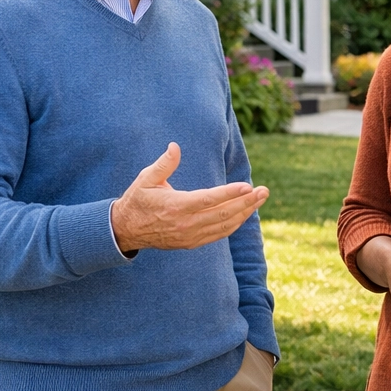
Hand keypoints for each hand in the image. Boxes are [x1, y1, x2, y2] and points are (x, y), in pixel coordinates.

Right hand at [110, 143, 268, 252]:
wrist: (126, 230)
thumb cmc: (138, 200)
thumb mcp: (146, 179)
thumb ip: (164, 164)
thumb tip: (175, 147)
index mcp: (177, 206)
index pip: (209, 200)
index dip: (230, 193)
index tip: (248, 186)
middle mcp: (186, 224)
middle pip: (224, 213)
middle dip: (247, 202)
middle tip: (265, 191)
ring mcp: (190, 236)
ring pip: (225, 225)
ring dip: (245, 213)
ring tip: (260, 200)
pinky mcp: (191, 243)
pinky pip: (219, 234)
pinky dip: (234, 224)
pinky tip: (245, 214)